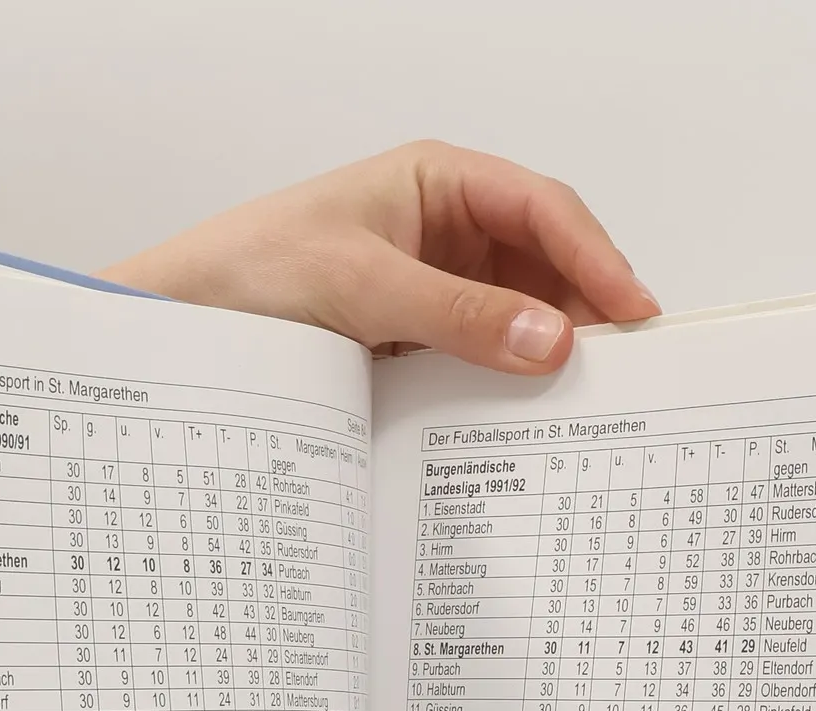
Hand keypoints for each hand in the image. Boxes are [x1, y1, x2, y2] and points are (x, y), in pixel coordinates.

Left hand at [103, 140, 658, 373]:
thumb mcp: (361, 286)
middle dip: (584, 314)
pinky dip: (508, 388)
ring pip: (520, 320)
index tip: (632, 316)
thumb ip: (457, 314)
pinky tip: (524, 420)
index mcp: (440, 184)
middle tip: (621, 375)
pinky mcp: (419, 345)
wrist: (183, 325)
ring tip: (581, 405)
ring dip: (549, 358)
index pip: (544, 213)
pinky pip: (482, 362)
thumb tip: (549, 340)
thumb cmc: (252, 272)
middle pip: (546, 268)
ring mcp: (435, 291)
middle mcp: (446, 232)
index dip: (597, 261)